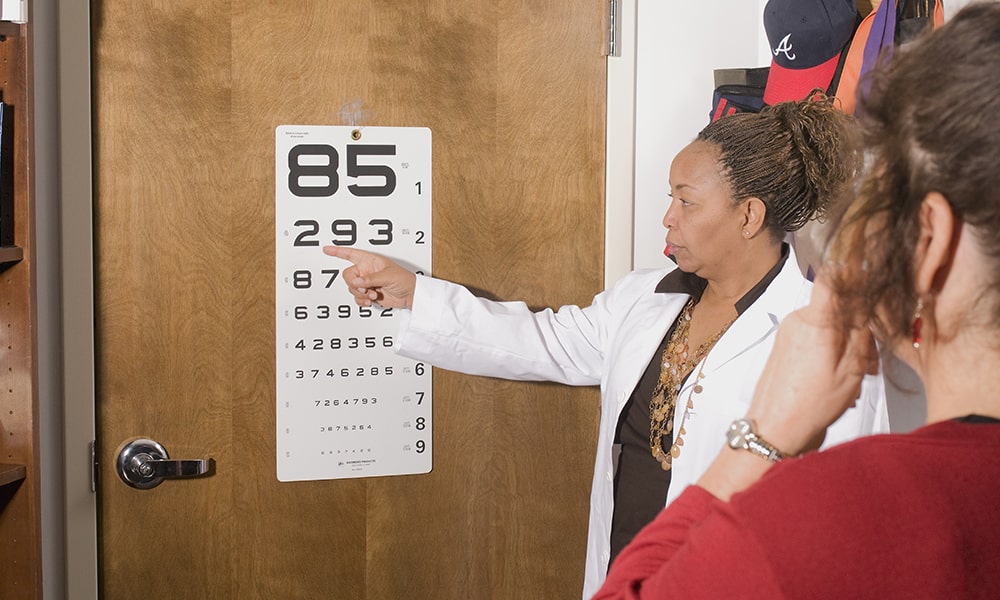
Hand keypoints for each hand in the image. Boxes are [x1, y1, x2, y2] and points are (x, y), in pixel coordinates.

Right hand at [322, 246, 417, 308]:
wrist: (411, 295)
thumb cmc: (405, 280)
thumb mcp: (387, 276)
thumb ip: (370, 279)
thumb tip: (357, 281)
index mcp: (371, 261)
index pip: (351, 254)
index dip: (338, 251)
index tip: (327, 249)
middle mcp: (367, 271)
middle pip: (348, 276)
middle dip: (355, 284)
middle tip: (365, 288)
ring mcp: (367, 283)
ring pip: (352, 288)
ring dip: (360, 294)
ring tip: (372, 294)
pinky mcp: (369, 294)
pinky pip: (357, 298)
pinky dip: (362, 300)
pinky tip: (370, 300)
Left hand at [696, 272, 878, 501]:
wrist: (772, 429)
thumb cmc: (810, 404)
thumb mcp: (851, 369)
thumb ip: (860, 332)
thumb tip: (865, 302)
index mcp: (817, 321)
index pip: (834, 276)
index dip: (852, 265)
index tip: (868, 262)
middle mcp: (798, 320)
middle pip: (836, 307)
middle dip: (857, 327)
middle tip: (870, 361)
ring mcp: (788, 332)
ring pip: (826, 325)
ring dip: (844, 345)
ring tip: (852, 378)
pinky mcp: (782, 347)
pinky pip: (813, 338)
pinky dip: (829, 353)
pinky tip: (835, 381)